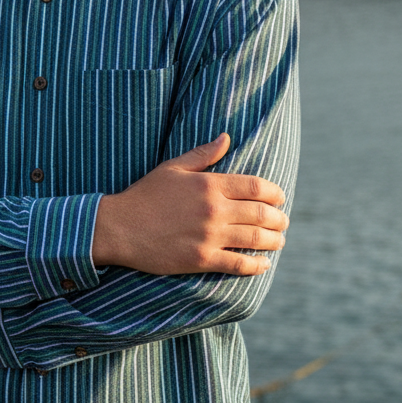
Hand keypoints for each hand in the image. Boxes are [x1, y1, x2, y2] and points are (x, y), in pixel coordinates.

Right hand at [92, 133, 287, 277]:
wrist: (119, 227)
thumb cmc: (144, 195)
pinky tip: (263, 264)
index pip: (256, 187)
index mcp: (209, 184)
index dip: (274, 193)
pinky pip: (239, 264)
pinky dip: (257, 265)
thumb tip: (226, 137)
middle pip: (261, 214)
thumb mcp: (173, 167)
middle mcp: (214, 209)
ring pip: (256, 239)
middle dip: (278, 219)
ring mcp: (209, 236)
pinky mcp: (202, 259)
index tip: (279, 198)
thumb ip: (203, 154)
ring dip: (274, 241)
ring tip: (278, 241)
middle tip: (282, 222)